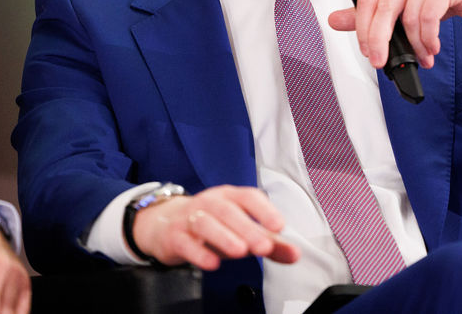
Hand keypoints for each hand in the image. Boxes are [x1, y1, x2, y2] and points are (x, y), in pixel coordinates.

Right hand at [131, 185, 299, 270]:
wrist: (166, 225)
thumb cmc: (212, 226)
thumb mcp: (242, 231)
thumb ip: (270, 242)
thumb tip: (295, 254)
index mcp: (230, 197)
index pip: (249, 197)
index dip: (264, 210)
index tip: (279, 226)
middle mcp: (210, 202)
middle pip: (228, 211)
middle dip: (248, 229)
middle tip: (264, 247)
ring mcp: (190, 217)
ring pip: (205, 222)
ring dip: (224, 236)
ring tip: (240, 252)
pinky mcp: (174, 236)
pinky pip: (185, 242)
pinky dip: (199, 253)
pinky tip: (212, 263)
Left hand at [329, 0, 461, 68]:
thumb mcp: (404, 6)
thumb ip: (371, 14)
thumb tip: (334, 20)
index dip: (362, 29)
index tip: (367, 52)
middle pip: (383, 9)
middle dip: (381, 41)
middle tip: (382, 63)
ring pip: (409, 18)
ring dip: (414, 45)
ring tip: (422, 56)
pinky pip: (429, 18)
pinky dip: (428, 39)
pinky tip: (432, 49)